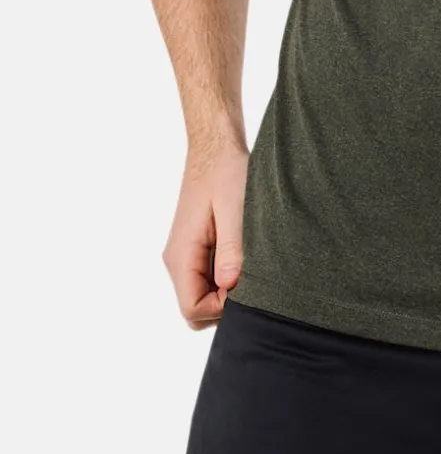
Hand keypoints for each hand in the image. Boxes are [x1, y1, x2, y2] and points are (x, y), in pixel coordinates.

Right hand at [162, 139, 247, 328]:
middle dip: (222, 304)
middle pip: (195, 307)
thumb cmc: (225, 171)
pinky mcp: (194, 247)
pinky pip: (205, 276)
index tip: (245, 285)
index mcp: (181, 254)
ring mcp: (184, 254)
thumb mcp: (234, 208)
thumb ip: (231, 248)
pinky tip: (243, 253)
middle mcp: (177, 259)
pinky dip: (224, 276)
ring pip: (200, 293)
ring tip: (248, 261)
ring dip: (224, 289)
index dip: (221, 308)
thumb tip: (229, 286)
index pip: (192, 308)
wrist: (214, 145)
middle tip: (250, 277)